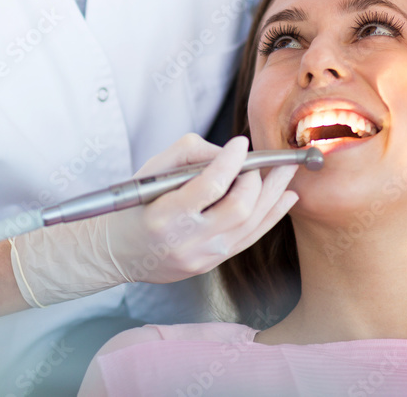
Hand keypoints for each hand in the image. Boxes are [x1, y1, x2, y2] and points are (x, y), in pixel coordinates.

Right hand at [104, 134, 297, 283]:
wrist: (119, 251)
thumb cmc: (135, 206)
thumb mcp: (151, 171)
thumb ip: (189, 154)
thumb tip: (229, 153)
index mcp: (165, 216)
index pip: (209, 186)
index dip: (231, 162)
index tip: (240, 143)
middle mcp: (187, 241)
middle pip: (238, 208)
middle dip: (257, 179)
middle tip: (261, 160)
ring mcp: (203, 256)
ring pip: (251, 223)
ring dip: (274, 194)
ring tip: (287, 171)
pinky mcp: (213, 263)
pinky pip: (250, 237)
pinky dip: (272, 215)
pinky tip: (286, 197)